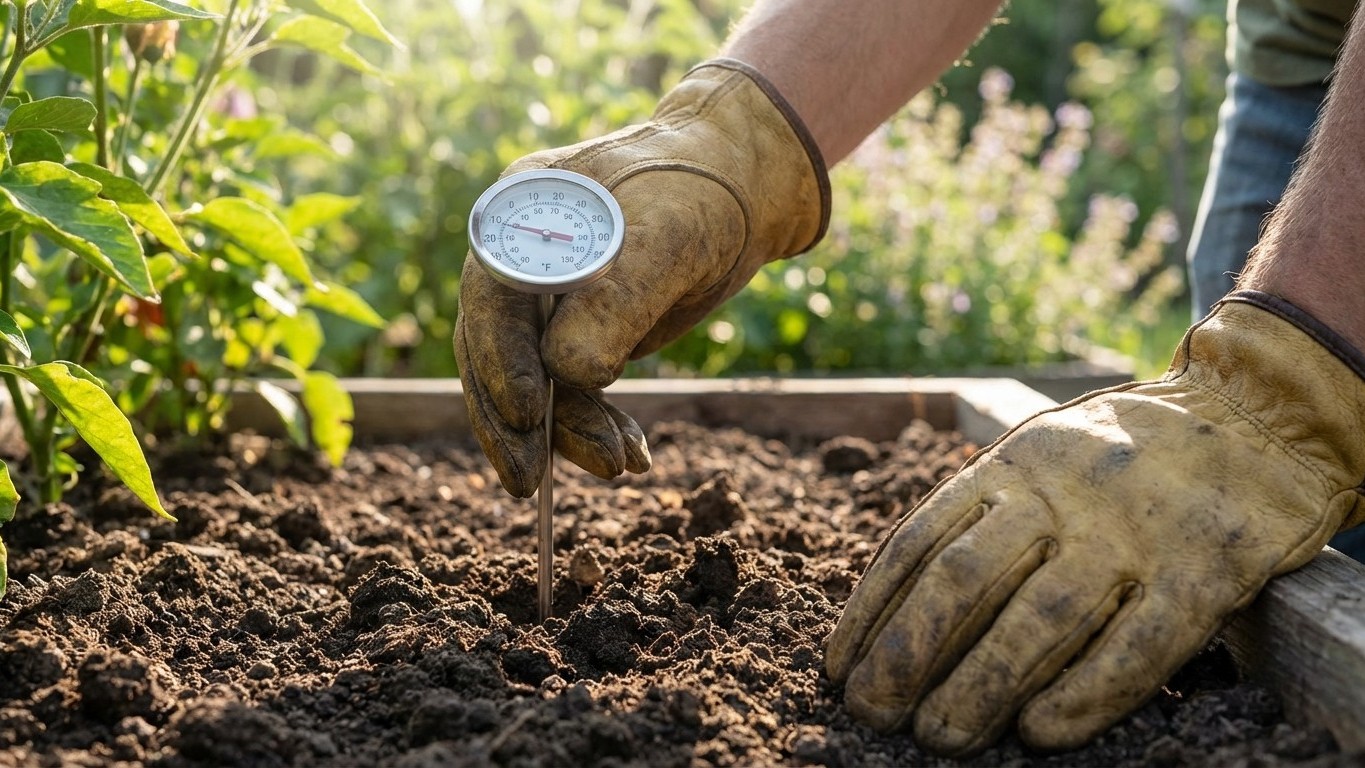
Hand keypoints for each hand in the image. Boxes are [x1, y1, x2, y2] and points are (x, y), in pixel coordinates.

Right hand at [455, 59, 828, 496]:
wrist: (745, 190)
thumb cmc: (702, 193)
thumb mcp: (667, 239)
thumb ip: (616, 301)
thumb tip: (569, 375)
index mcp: (519, 214)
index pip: (489, 296)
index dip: (500, 358)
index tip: (528, 414)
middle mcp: (517, 259)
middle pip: (495, 349)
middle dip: (515, 421)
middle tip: (528, 484)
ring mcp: (544, 301)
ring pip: (536, 382)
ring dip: (569, 433)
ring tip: (618, 466)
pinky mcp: (578, 334)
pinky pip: (572, 390)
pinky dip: (597, 426)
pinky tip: (633, 457)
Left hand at [825, 291, 1364, 755]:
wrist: (1254, 414)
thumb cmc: (1120, 454)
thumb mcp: (1037, 455)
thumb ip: (980, 513)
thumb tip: (895, 609)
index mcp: (1011, 461)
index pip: (919, 541)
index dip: (870, 611)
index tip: (840, 670)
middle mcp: (1064, 490)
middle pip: (964, 579)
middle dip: (907, 653)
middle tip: (875, 713)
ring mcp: (1135, 528)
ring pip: (1041, 618)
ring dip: (980, 685)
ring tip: (939, 737)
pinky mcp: (1208, 567)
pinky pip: (1139, 644)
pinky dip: (1085, 694)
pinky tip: (1040, 733)